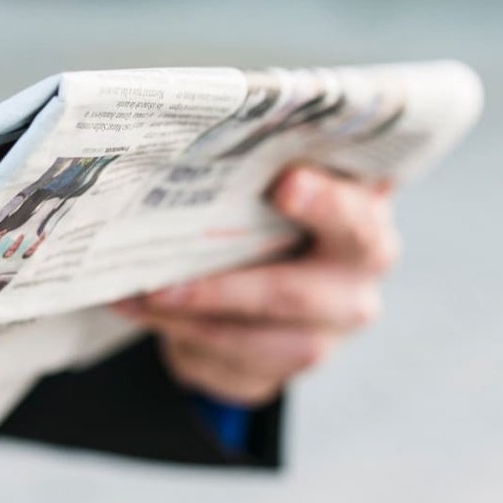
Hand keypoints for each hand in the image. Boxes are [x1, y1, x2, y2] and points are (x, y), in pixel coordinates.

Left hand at [114, 166, 398, 406]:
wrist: (278, 280)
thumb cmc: (273, 210)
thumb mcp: (278, 180)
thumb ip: (263, 165)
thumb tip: (198, 136)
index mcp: (363, 221)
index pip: (355, 217)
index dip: (325, 203)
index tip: (284, 184)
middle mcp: (356, 284)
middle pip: (296, 296)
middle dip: (226, 291)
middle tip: (165, 284)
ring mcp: (327, 334)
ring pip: (258, 340)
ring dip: (190, 321)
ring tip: (139, 298)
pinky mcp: (286, 366)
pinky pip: (232, 362)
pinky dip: (181, 337)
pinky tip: (140, 311)